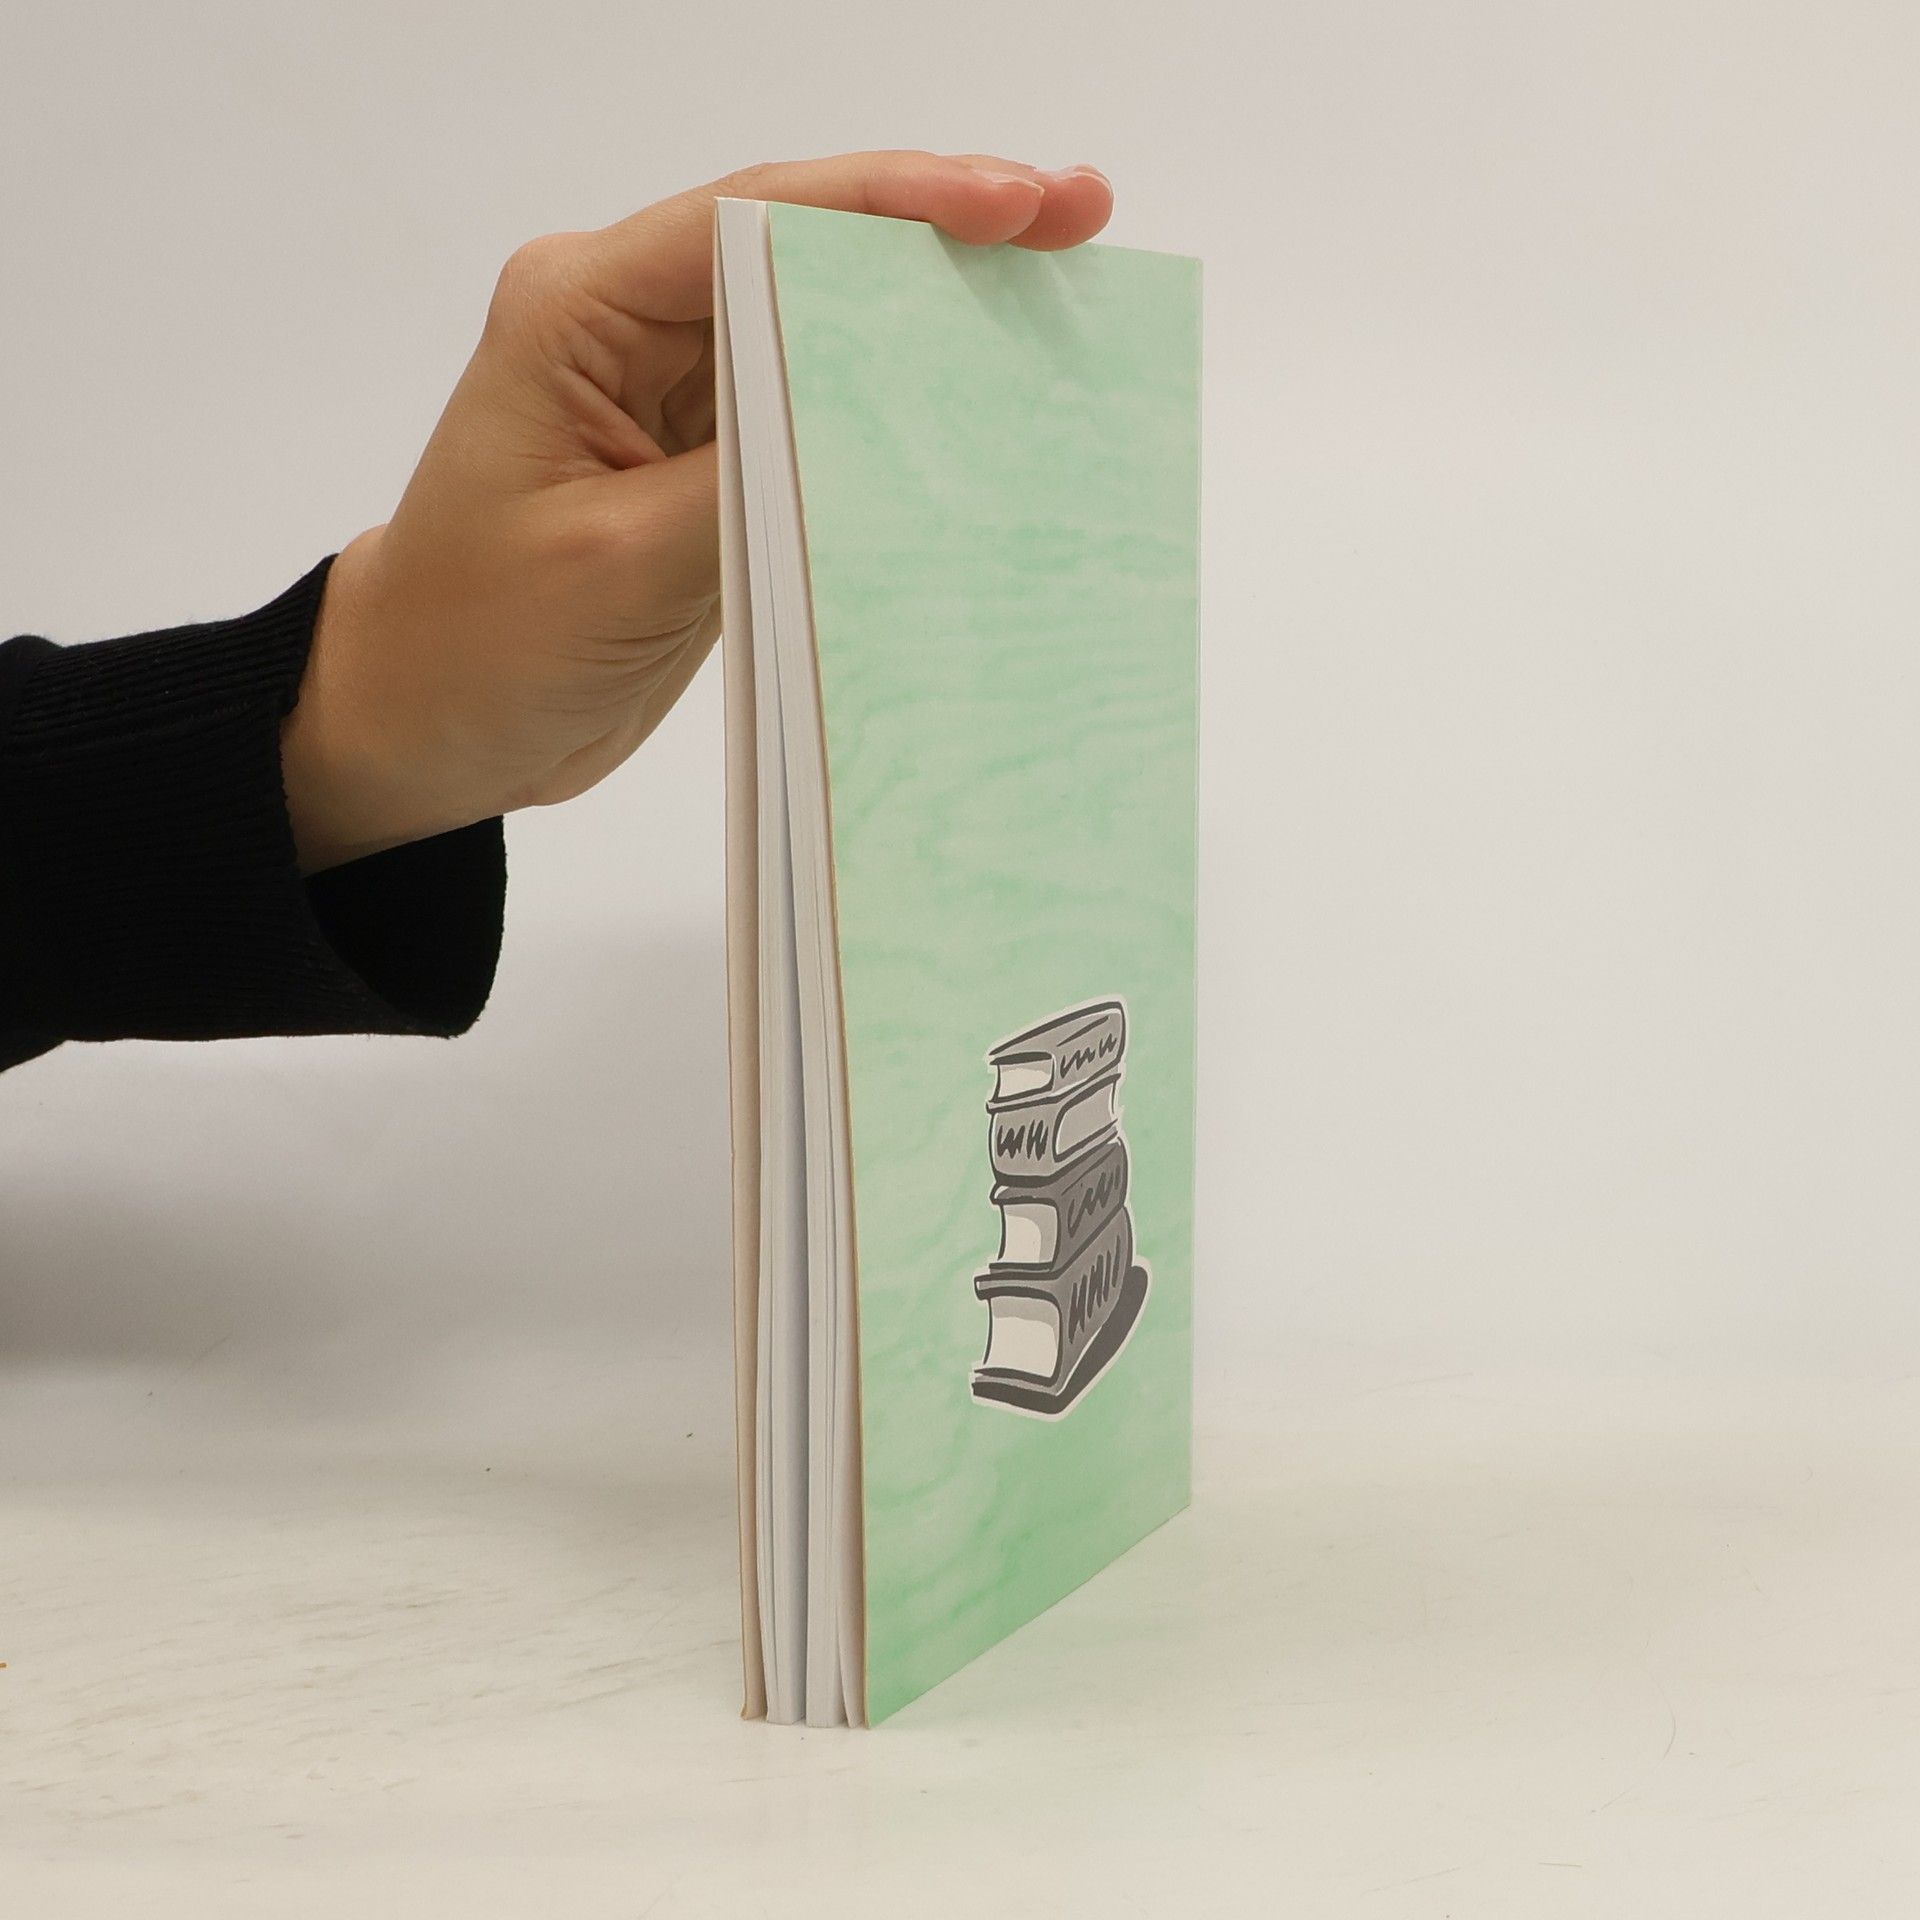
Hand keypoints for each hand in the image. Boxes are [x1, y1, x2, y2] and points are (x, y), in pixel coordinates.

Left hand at [282, 150, 1113, 871]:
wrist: (428, 720)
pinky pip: (823, 417)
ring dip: (937, 318)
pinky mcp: (713, 465)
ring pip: (829, 327)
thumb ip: (751, 483)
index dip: (894, 200)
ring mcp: (680, 395)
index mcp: (580, 309)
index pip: (755, 220)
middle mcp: (634, 327)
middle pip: (809, 247)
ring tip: (1061, 293)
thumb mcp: (619, 566)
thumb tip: (883, 428)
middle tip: (1078, 219)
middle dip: (943, 232)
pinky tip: (987, 405)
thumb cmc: (478, 640)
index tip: (1011, 204)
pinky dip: (904, 411)